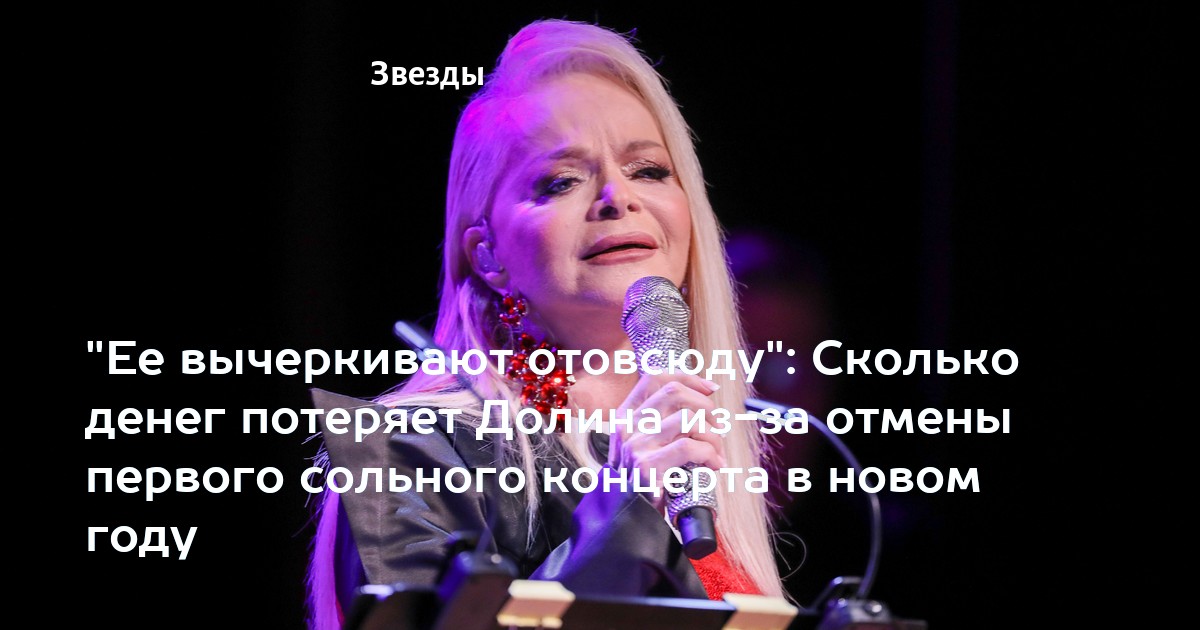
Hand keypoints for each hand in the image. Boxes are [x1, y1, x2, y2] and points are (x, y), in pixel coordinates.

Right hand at [606, 373, 724, 511]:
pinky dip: (710, 454)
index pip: (655, 378)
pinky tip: (713, 465)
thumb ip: (664, 421)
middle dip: (705, 406)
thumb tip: (705, 397)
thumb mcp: (645, 443)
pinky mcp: (646, 467)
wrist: (623, 515)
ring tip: (715, 452)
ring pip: (687, 418)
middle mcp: (627, 426)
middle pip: (673, 391)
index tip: (710, 389)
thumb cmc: (641, 479)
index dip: (687, 378)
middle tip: (716, 426)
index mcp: (625, 415)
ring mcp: (635, 446)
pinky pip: (689, 448)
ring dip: (712, 435)